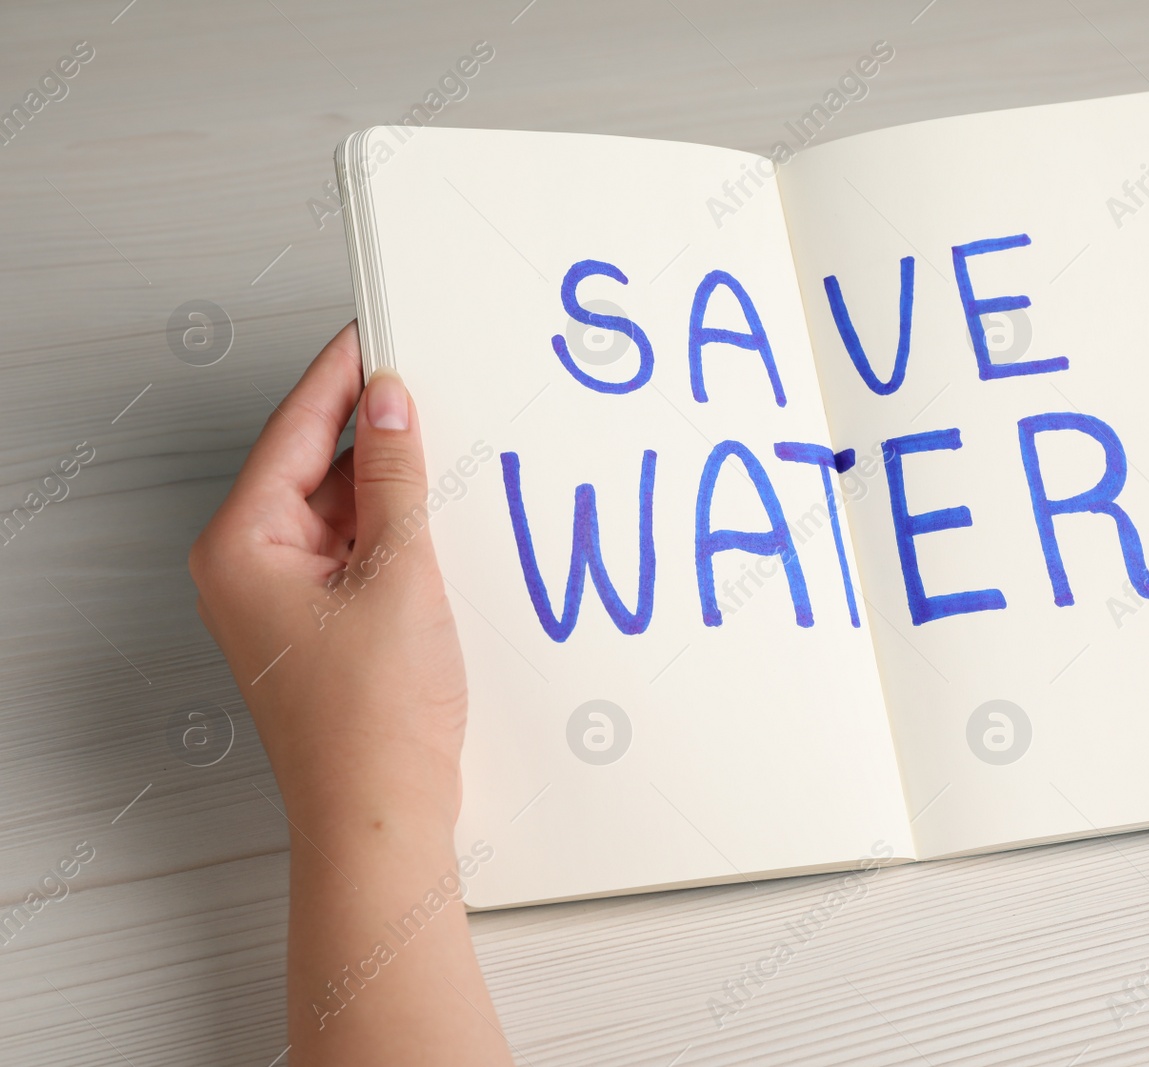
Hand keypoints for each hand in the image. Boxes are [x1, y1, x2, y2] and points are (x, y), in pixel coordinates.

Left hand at [189, 321, 465, 837]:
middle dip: (374, 432)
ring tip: (446, 456)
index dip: (341, 376)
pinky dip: (393, 531)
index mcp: (242, 544)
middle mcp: (248, 566)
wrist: (380, 815)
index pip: (295, 430)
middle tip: (431, 387)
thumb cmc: (373, 718)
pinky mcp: (317, 624)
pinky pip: (354, 551)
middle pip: (314, 466)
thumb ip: (394, 478)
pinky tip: (438, 518)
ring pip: (339, 510)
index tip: (377, 331)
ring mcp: (281, 598)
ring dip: (390, 486)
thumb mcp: (398, 572)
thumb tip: (390, 405)